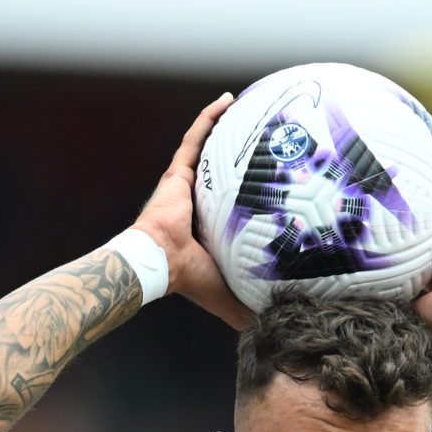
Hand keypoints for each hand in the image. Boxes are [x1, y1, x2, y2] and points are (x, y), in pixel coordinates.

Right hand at [133, 93, 254, 329]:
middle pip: (222, 170)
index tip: (270, 181)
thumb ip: (247, 306)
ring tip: (246, 109)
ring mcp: (185, 184)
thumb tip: (273, 329)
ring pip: (209, 148)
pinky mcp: (178, 172)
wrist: (158, 263)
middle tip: (264, 137)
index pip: (231, 203)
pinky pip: (196, 138)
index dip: (247, 191)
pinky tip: (226, 102)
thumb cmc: (188, 278)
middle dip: (239, 153)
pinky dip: (209, 119)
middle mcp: (196, 201)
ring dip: (223, 128)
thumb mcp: (228, 291)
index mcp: (207, 225)